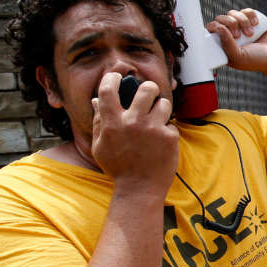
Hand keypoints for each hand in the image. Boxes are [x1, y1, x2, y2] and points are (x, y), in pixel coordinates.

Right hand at [91, 71, 177, 194]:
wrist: (140, 189)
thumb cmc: (118, 167)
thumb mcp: (100, 146)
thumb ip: (98, 122)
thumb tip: (96, 100)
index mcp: (112, 124)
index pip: (108, 90)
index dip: (112, 78)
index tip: (116, 77)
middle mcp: (133, 123)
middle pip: (147, 89)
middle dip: (149, 88)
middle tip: (149, 94)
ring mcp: (153, 129)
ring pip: (164, 104)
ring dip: (161, 109)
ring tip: (156, 120)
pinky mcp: (169, 137)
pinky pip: (170, 125)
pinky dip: (166, 132)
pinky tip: (160, 144)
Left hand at [208, 9, 266, 76]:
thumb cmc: (256, 60)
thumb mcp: (239, 57)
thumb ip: (227, 45)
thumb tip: (218, 28)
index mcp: (223, 44)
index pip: (211, 30)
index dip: (215, 27)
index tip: (224, 31)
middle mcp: (229, 34)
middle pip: (221, 18)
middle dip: (230, 24)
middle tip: (239, 36)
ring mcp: (240, 26)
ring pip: (233, 13)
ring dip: (242, 21)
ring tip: (251, 33)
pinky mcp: (250, 20)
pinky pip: (246, 10)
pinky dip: (250, 15)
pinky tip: (255, 24)